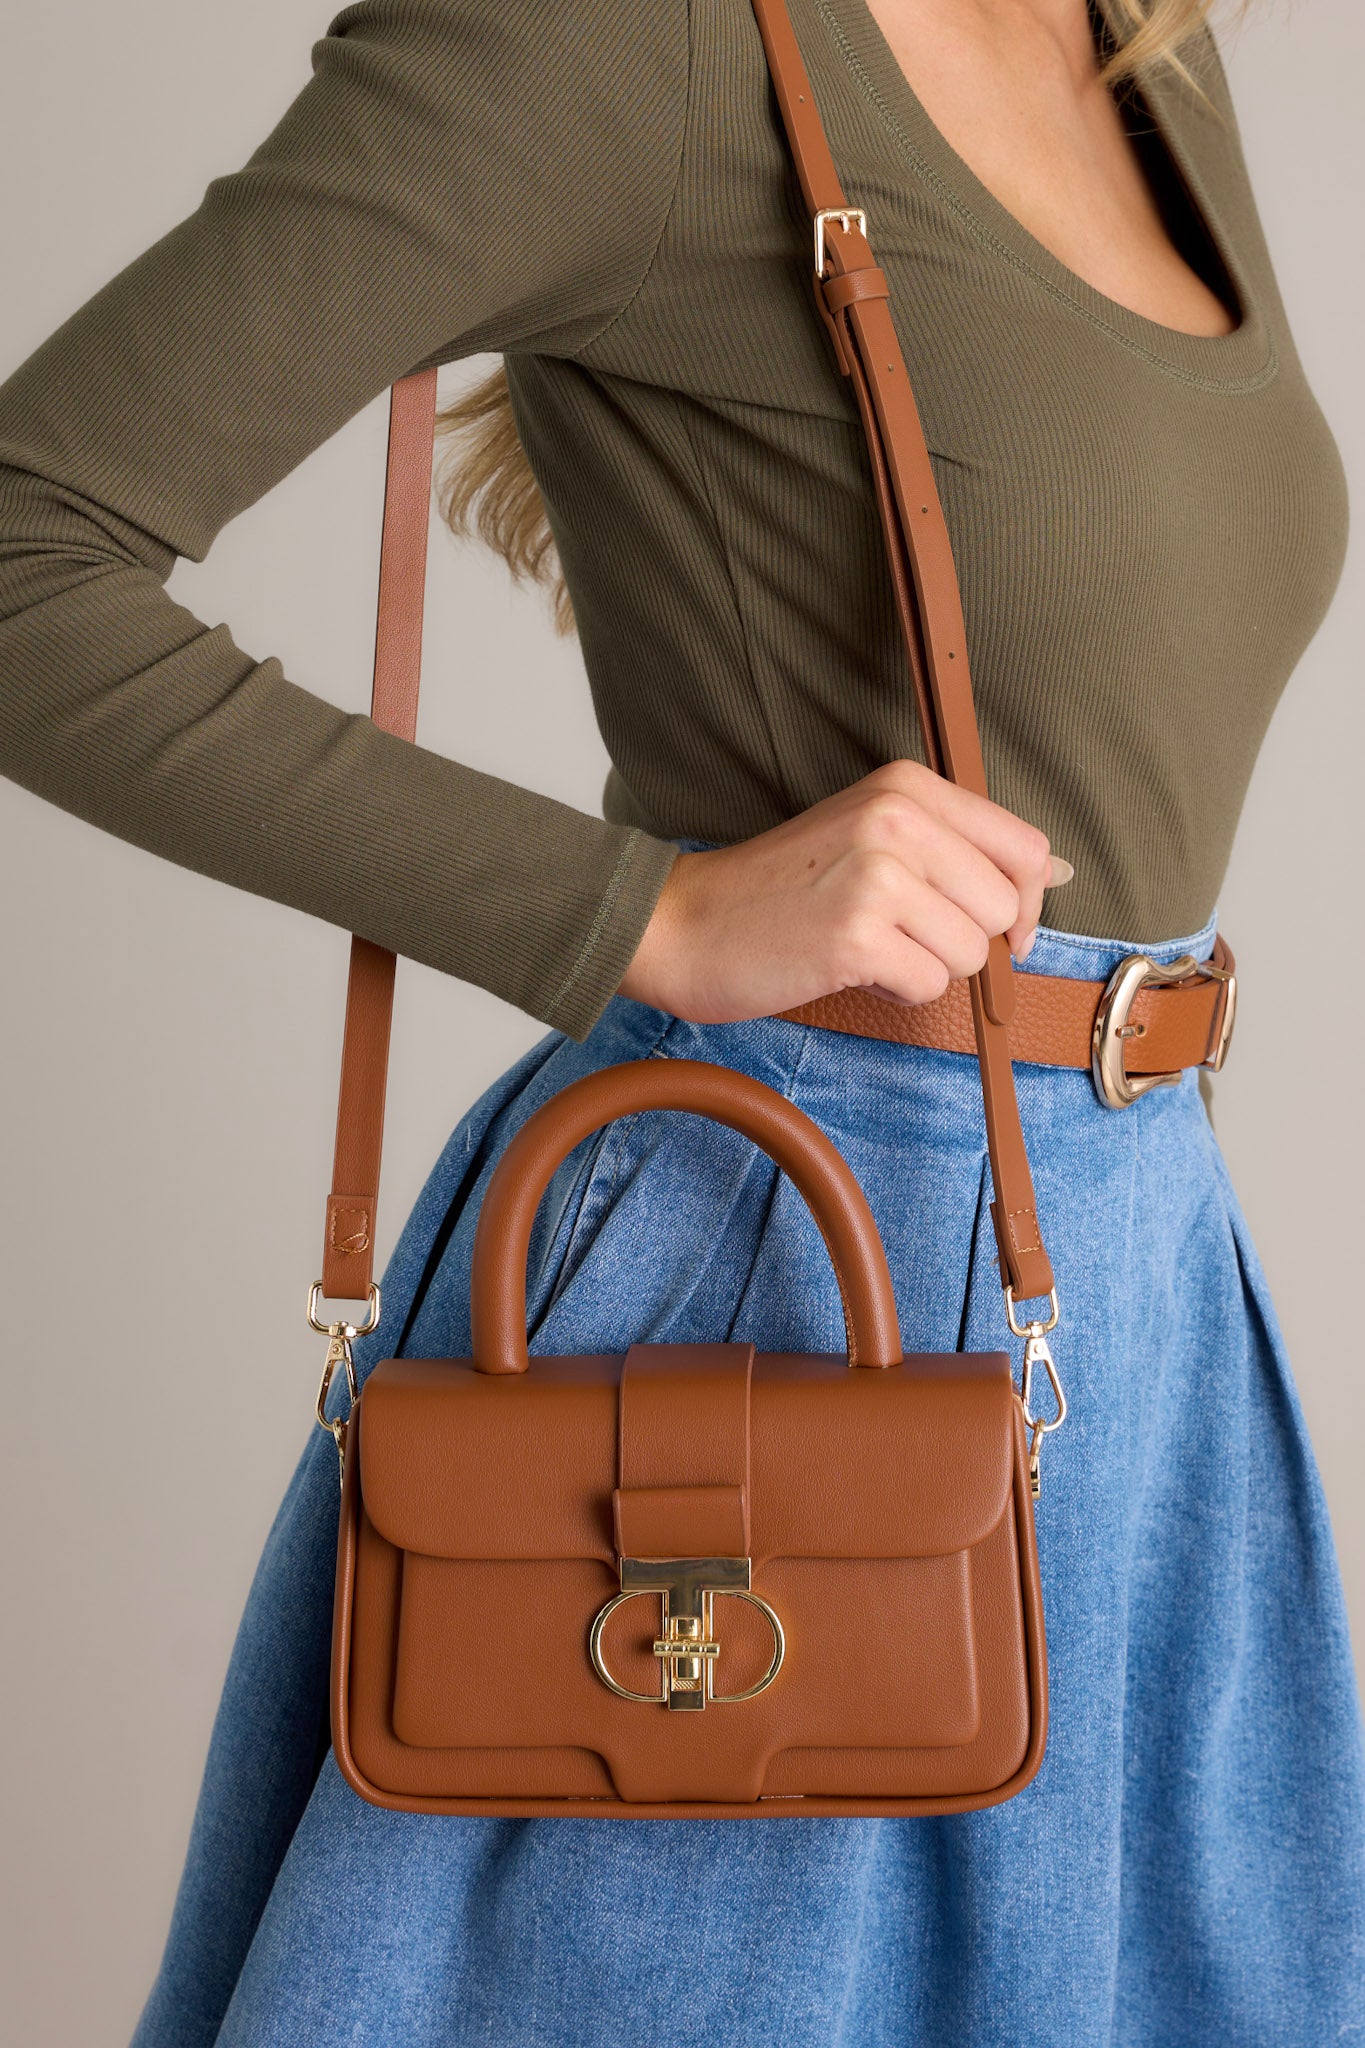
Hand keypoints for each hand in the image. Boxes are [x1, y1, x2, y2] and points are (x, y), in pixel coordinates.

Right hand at [617, 761, 1072, 1022]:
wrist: (685, 924)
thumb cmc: (780, 890)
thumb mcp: (870, 835)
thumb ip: (960, 846)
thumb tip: (1061, 871)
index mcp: (907, 786)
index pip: (1025, 847)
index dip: (1023, 901)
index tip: (994, 926)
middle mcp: (898, 818)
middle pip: (1002, 908)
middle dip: (963, 939)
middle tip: (899, 934)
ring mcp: (878, 875)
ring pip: (970, 953)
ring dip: (926, 967)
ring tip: (867, 946)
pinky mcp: (857, 934)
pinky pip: (928, 986)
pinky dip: (895, 991)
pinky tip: (849, 966)